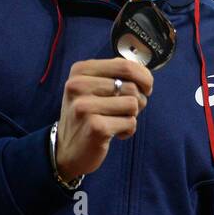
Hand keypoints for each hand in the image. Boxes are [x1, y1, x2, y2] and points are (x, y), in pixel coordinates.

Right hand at [55, 58, 152, 181]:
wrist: (67, 149)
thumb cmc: (89, 115)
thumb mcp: (95, 88)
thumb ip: (117, 76)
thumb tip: (146, 75)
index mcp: (80, 70)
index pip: (125, 65)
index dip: (144, 77)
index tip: (145, 88)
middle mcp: (78, 85)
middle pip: (131, 86)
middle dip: (139, 100)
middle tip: (126, 110)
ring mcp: (84, 106)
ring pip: (133, 104)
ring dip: (132, 115)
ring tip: (115, 121)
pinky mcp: (96, 127)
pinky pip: (130, 122)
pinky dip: (128, 130)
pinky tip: (113, 133)